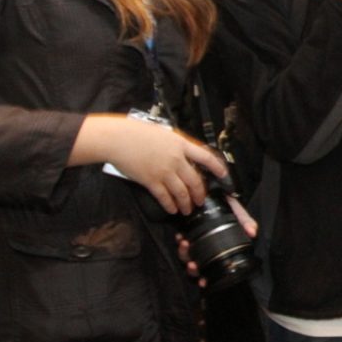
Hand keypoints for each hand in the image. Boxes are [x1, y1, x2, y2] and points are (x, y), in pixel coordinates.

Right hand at [75, 115, 226, 215]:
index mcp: (181, 144)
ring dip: (186, 203)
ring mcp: (164, 171)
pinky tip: (172, 209)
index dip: (217, 167)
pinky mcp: (151, 181)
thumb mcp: (165, 133)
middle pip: (195, 180)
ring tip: (188, 209)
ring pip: (182, 192)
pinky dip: (170, 205)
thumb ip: (177, 145)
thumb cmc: (138, 132)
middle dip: (200, 193)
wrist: (119, 139)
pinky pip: (164, 197)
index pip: (206, 157)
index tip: (223, 175)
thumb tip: (185, 154)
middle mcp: (176, 159)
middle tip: (201, 200)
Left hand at [178, 195, 258, 284]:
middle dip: (192, 267)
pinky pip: (179, 242)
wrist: (210, 185)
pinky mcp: (182, 231)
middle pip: (195, 264)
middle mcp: (203, 245)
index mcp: (216, 245)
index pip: (210, 265)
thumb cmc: (224, 201)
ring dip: (184, 255)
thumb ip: (244, 220)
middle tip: (193, 263)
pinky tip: (181, 238)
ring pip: (185, 255)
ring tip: (186, 246)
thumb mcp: (236, 210)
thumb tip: (253, 232)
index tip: (203, 281)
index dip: (205, 276)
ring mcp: (193, 239)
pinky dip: (180, 243)